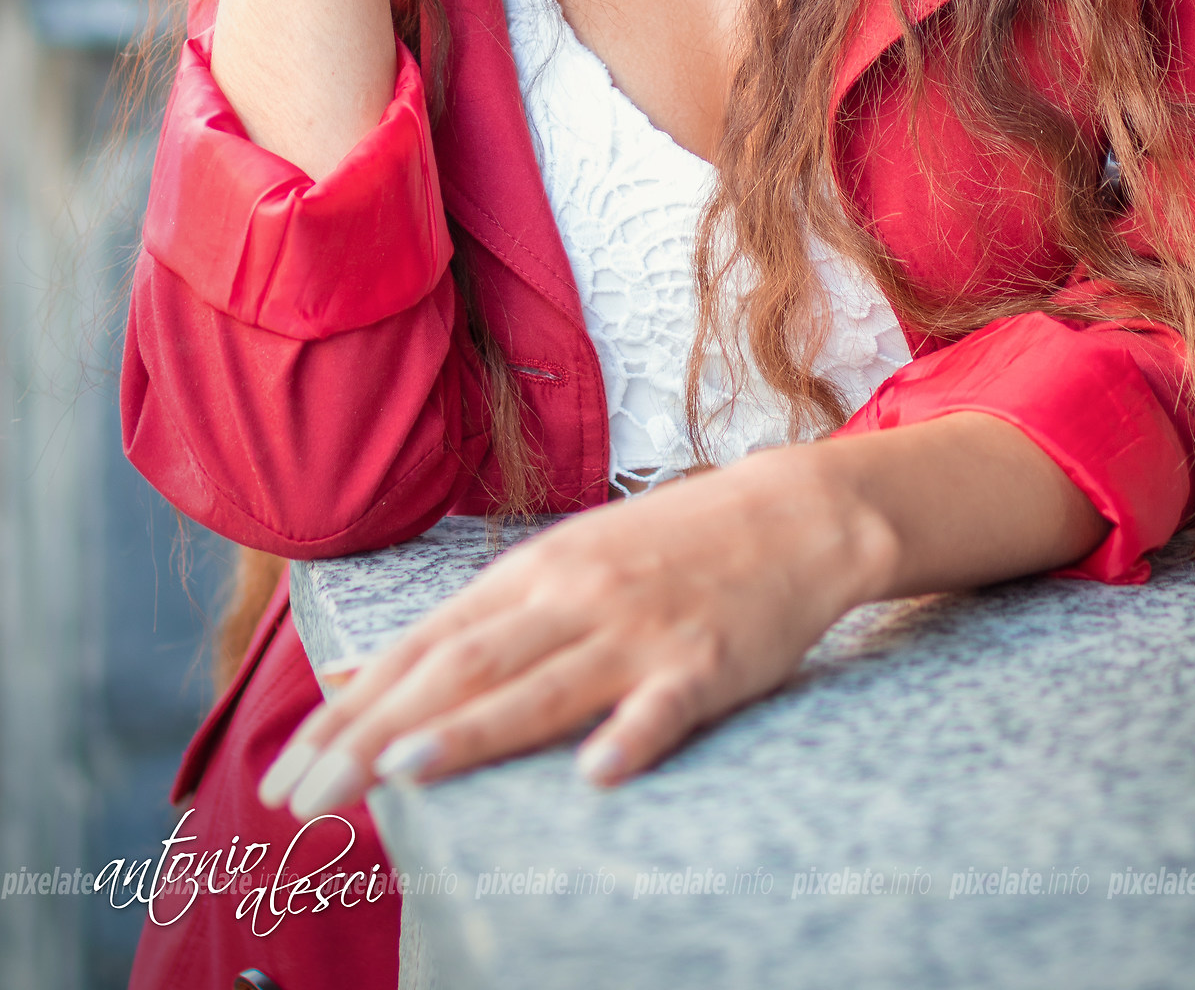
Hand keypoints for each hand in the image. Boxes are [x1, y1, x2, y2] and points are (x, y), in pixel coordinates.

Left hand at [259, 443, 896, 813]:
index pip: (423, 646)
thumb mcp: (558, 566)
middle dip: (376, 733)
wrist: (791, 514)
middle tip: (304, 797)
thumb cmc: (665, 550)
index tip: (287, 766)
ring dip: (473, 728)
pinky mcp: (709, 662)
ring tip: (404, 771)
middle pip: (463, 668)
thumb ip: (469, 625)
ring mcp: (640, 629)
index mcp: (532, 573)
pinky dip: (631, 737)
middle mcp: (574, 595)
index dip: (351, 707)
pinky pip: (665, 704)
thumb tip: (352, 679)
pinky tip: (597, 774)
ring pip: (545, 684)